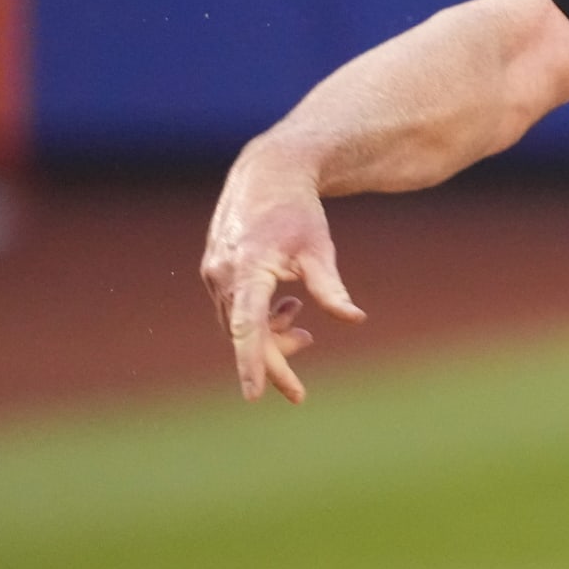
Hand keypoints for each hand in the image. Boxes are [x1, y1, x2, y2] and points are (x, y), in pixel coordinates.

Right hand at [200, 162, 364, 401]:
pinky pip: (235, 308)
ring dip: (270, 337)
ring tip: (305, 335)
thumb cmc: (299, 211)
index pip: (246, 328)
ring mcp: (215, 273)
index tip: (255, 395)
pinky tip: (289, 311)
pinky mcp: (216, 270)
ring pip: (238, 324)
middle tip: (299, 392)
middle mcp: (222, 274)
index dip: (251, 362)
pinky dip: (259, 319)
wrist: (269, 174)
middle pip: (244, 335)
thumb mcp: (320, 249)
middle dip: (272, 362)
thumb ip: (330, 289)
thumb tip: (354, 320)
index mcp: (247, 270)